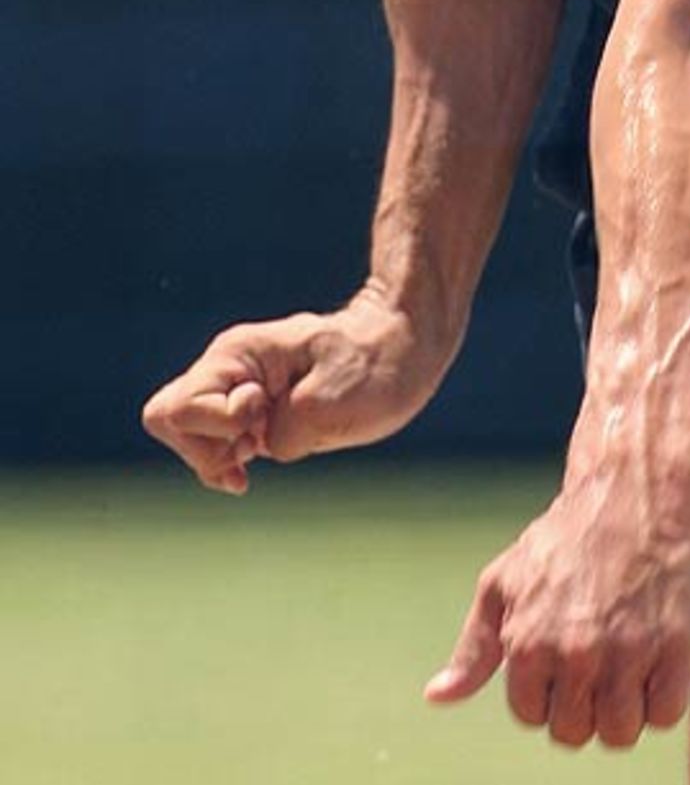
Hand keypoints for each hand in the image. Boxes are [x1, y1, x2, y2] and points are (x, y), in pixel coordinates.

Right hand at [141, 289, 442, 494]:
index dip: (218, 428)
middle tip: (255, 446)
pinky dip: (228, 460)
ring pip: (186, 434)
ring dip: (220, 455)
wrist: (405, 346)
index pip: (180, 408)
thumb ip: (279, 431)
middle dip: (204, 448)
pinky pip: (212, 441)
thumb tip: (255, 448)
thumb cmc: (376, 367)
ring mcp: (237, 386)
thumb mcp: (332, 405)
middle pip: (167, 419)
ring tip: (268, 445)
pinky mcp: (251, 408)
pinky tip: (258, 459)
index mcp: (239, 354)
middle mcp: (228, 366)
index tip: (264, 416)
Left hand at [425, 485, 689, 748]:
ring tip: (626, 662)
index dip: (548, 690)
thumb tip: (437, 697)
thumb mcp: (503, 581)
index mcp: (527, 645)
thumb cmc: (565, 536)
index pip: (532, 716)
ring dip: (624, 708)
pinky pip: (666, 716)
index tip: (564, 657)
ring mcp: (627, 655)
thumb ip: (474, 646)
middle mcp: (575, 656)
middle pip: (575, 733)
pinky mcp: (675, 649)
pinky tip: (655, 657)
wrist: (632, 493)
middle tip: (597, 658)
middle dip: (583, 704)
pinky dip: (663, 696)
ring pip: (620, 733)